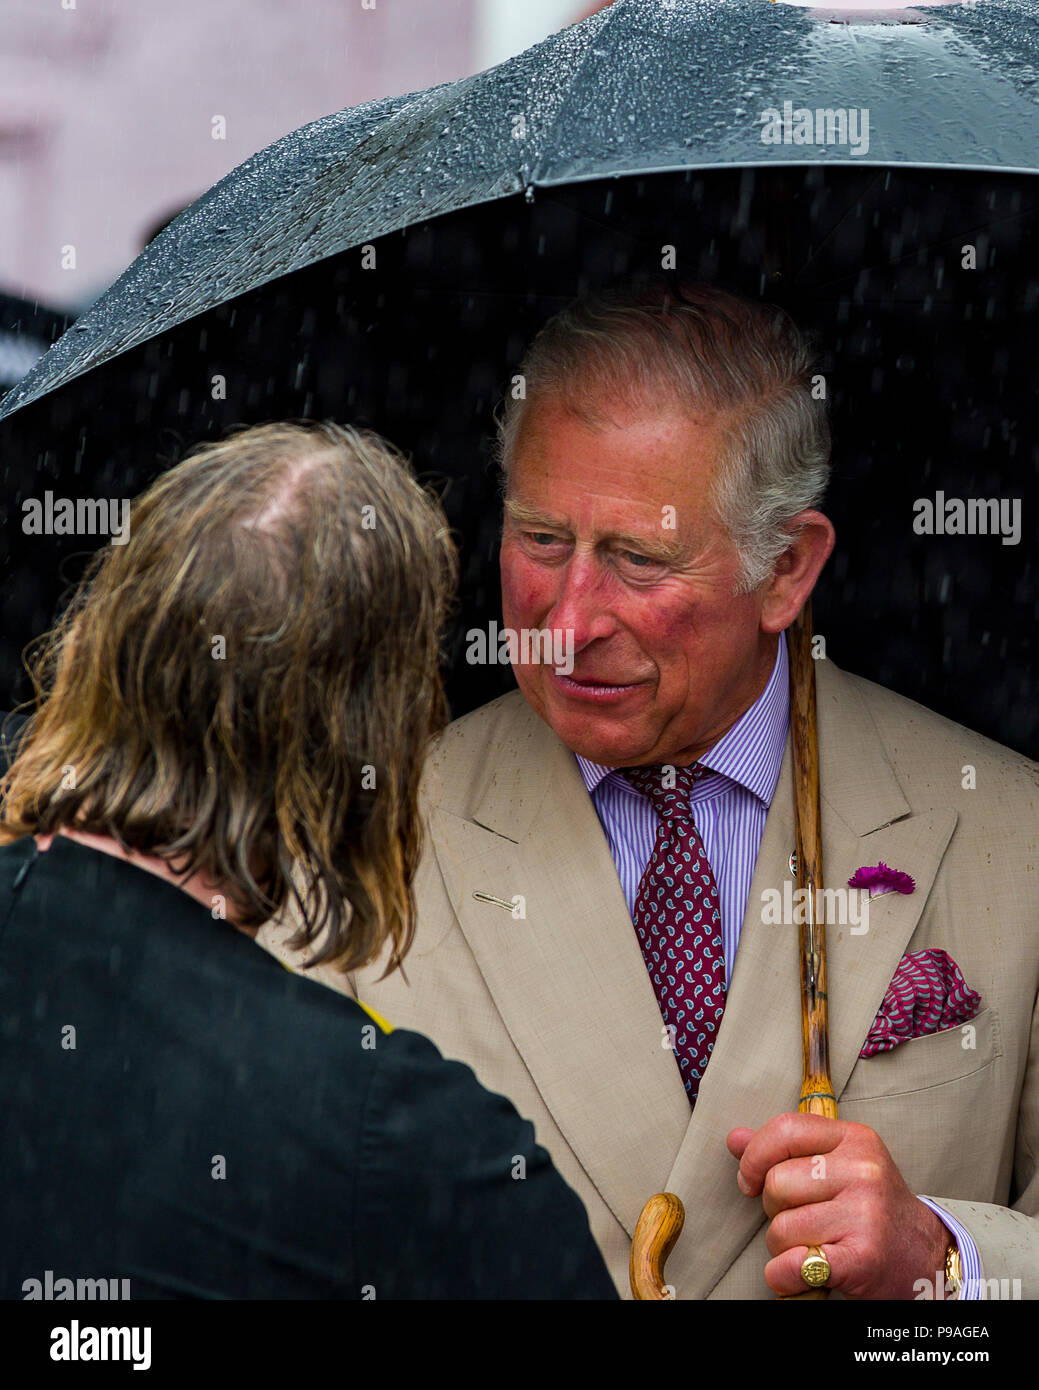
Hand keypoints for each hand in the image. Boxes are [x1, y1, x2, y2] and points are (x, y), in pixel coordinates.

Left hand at [727, 1113, 949, 1299]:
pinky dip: (784, 1276)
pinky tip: (800, 1274)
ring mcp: (865, 1214)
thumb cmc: (870, 1207)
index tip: (749, 1181)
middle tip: (802, 1220)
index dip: (754, 1157)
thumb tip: (734, 1138)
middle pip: (777, 1183)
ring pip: (781, 1228)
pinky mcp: (863, 1258)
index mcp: (854, 1139)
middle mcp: (863, 1171)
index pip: (784, 1130)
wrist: (925, 1256)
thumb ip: (786, 1150)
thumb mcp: (837, 1165)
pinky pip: (793, 1265)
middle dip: (774, 1209)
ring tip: (813, 1245)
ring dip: (783, 1247)